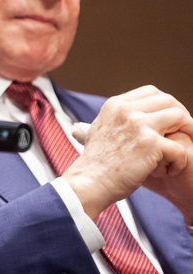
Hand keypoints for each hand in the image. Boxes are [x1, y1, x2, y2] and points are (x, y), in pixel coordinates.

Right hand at [61, 85, 192, 220]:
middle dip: (182, 116)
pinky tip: (170, 171)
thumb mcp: (100, 129)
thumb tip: (133, 115)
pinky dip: (180, 162)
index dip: (166, 104)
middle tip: (186, 132)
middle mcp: (127, 110)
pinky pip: (181, 148)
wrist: (90, 181)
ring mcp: (139, 125)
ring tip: (181, 151)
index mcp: (115, 105)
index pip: (151, 92)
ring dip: (187, 133)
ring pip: (180, 117)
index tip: (171, 118)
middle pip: (169, 101)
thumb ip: (117, 118)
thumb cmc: (96, 162)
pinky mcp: (151, 144)